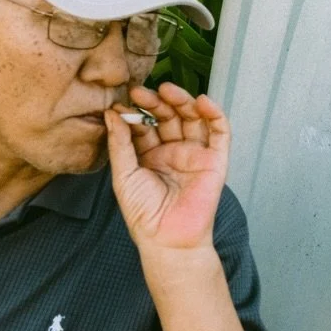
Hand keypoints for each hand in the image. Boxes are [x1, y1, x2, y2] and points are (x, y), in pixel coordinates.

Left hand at [104, 82, 230, 254]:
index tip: (121, 101)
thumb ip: (120, 144)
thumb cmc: (143, 214)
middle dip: (155, 101)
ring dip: (182, 100)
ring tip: (167, 90)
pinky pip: (219, 132)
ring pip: (192, 118)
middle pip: (168, 116)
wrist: (167, 240)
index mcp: (150, 154)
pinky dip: (214, 113)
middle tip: (141, 92)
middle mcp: (174, 150)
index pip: (145, 124)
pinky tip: (202, 101)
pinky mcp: (215, 160)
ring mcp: (195, 154)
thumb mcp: (124, 175)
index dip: (135, 111)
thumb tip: (111, 113)